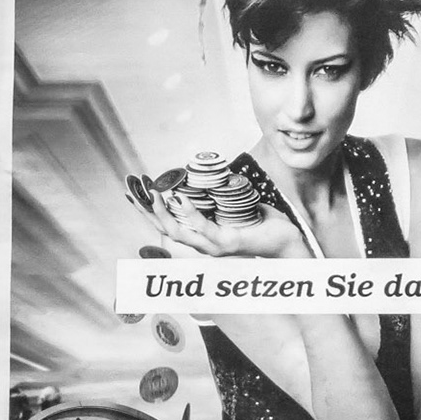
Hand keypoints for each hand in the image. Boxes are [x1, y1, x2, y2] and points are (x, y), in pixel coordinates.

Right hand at [129, 184, 308, 262]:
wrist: (287, 238)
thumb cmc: (263, 222)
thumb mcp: (235, 205)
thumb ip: (219, 195)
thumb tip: (208, 172)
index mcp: (203, 236)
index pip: (169, 225)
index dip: (149, 211)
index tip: (134, 192)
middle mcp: (204, 245)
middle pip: (165, 231)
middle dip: (146, 211)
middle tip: (133, 189)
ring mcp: (214, 247)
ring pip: (179, 233)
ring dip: (162, 213)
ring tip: (153, 192)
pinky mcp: (228, 243)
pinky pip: (203, 229)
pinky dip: (190, 213)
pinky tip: (180, 199)